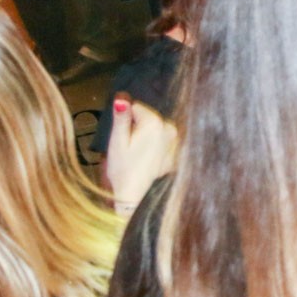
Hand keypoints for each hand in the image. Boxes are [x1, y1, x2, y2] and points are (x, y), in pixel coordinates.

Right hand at [106, 93, 177, 215]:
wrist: (138, 199)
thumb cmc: (124, 172)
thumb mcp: (117, 143)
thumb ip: (121, 118)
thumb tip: (121, 97)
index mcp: (155, 122)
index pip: (135, 107)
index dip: (125, 121)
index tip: (124, 138)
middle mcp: (171, 128)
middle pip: (148, 117)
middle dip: (137, 128)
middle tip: (130, 149)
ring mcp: (178, 140)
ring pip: (156, 129)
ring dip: (147, 137)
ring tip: (139, 157)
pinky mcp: (179, 151)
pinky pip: (165, 141)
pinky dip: (157, 147)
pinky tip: (149, 162)